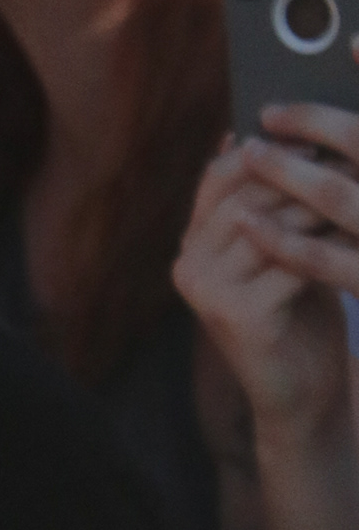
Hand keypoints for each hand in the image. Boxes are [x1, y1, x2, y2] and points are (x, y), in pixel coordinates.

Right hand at [174, 121, 356, 438]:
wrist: (301, 394)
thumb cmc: (298, 316)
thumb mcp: (277, 252)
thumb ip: (264, 205)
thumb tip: (253, 136)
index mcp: (191, 246)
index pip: (218, 177)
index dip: (267, 155)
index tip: (319, 146)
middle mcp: (187, 266)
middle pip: (242, 196)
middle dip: (298, 178)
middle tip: (347, 165)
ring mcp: (206, 293)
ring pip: (265, 225)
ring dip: (316, 207)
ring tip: (353, 196)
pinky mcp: (237, 317)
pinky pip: (287, 262)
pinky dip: (326, 246)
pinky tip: (353, 241)